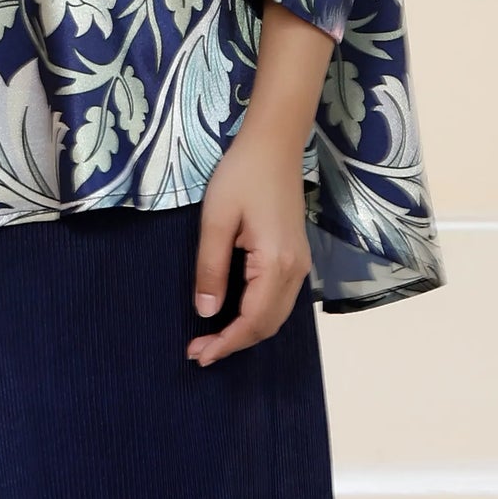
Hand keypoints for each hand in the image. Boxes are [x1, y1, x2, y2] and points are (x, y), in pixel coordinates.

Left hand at [186, 0, 335, 366]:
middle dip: (235, 344)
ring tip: (212, 339)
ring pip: (276, 316)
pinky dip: (257, 317)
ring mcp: (300, 264)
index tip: (198, 354)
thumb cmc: (241, 175)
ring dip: (246, 332)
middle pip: (268, 325)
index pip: (252, 320)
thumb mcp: (216, 220)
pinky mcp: (295, 257)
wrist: (274, 144)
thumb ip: (210, 268)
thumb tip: (206, 312)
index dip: (226, 343)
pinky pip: (279, 301)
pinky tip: (233, 316)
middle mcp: (295, 270)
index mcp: (275, 262)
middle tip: (199, 352)